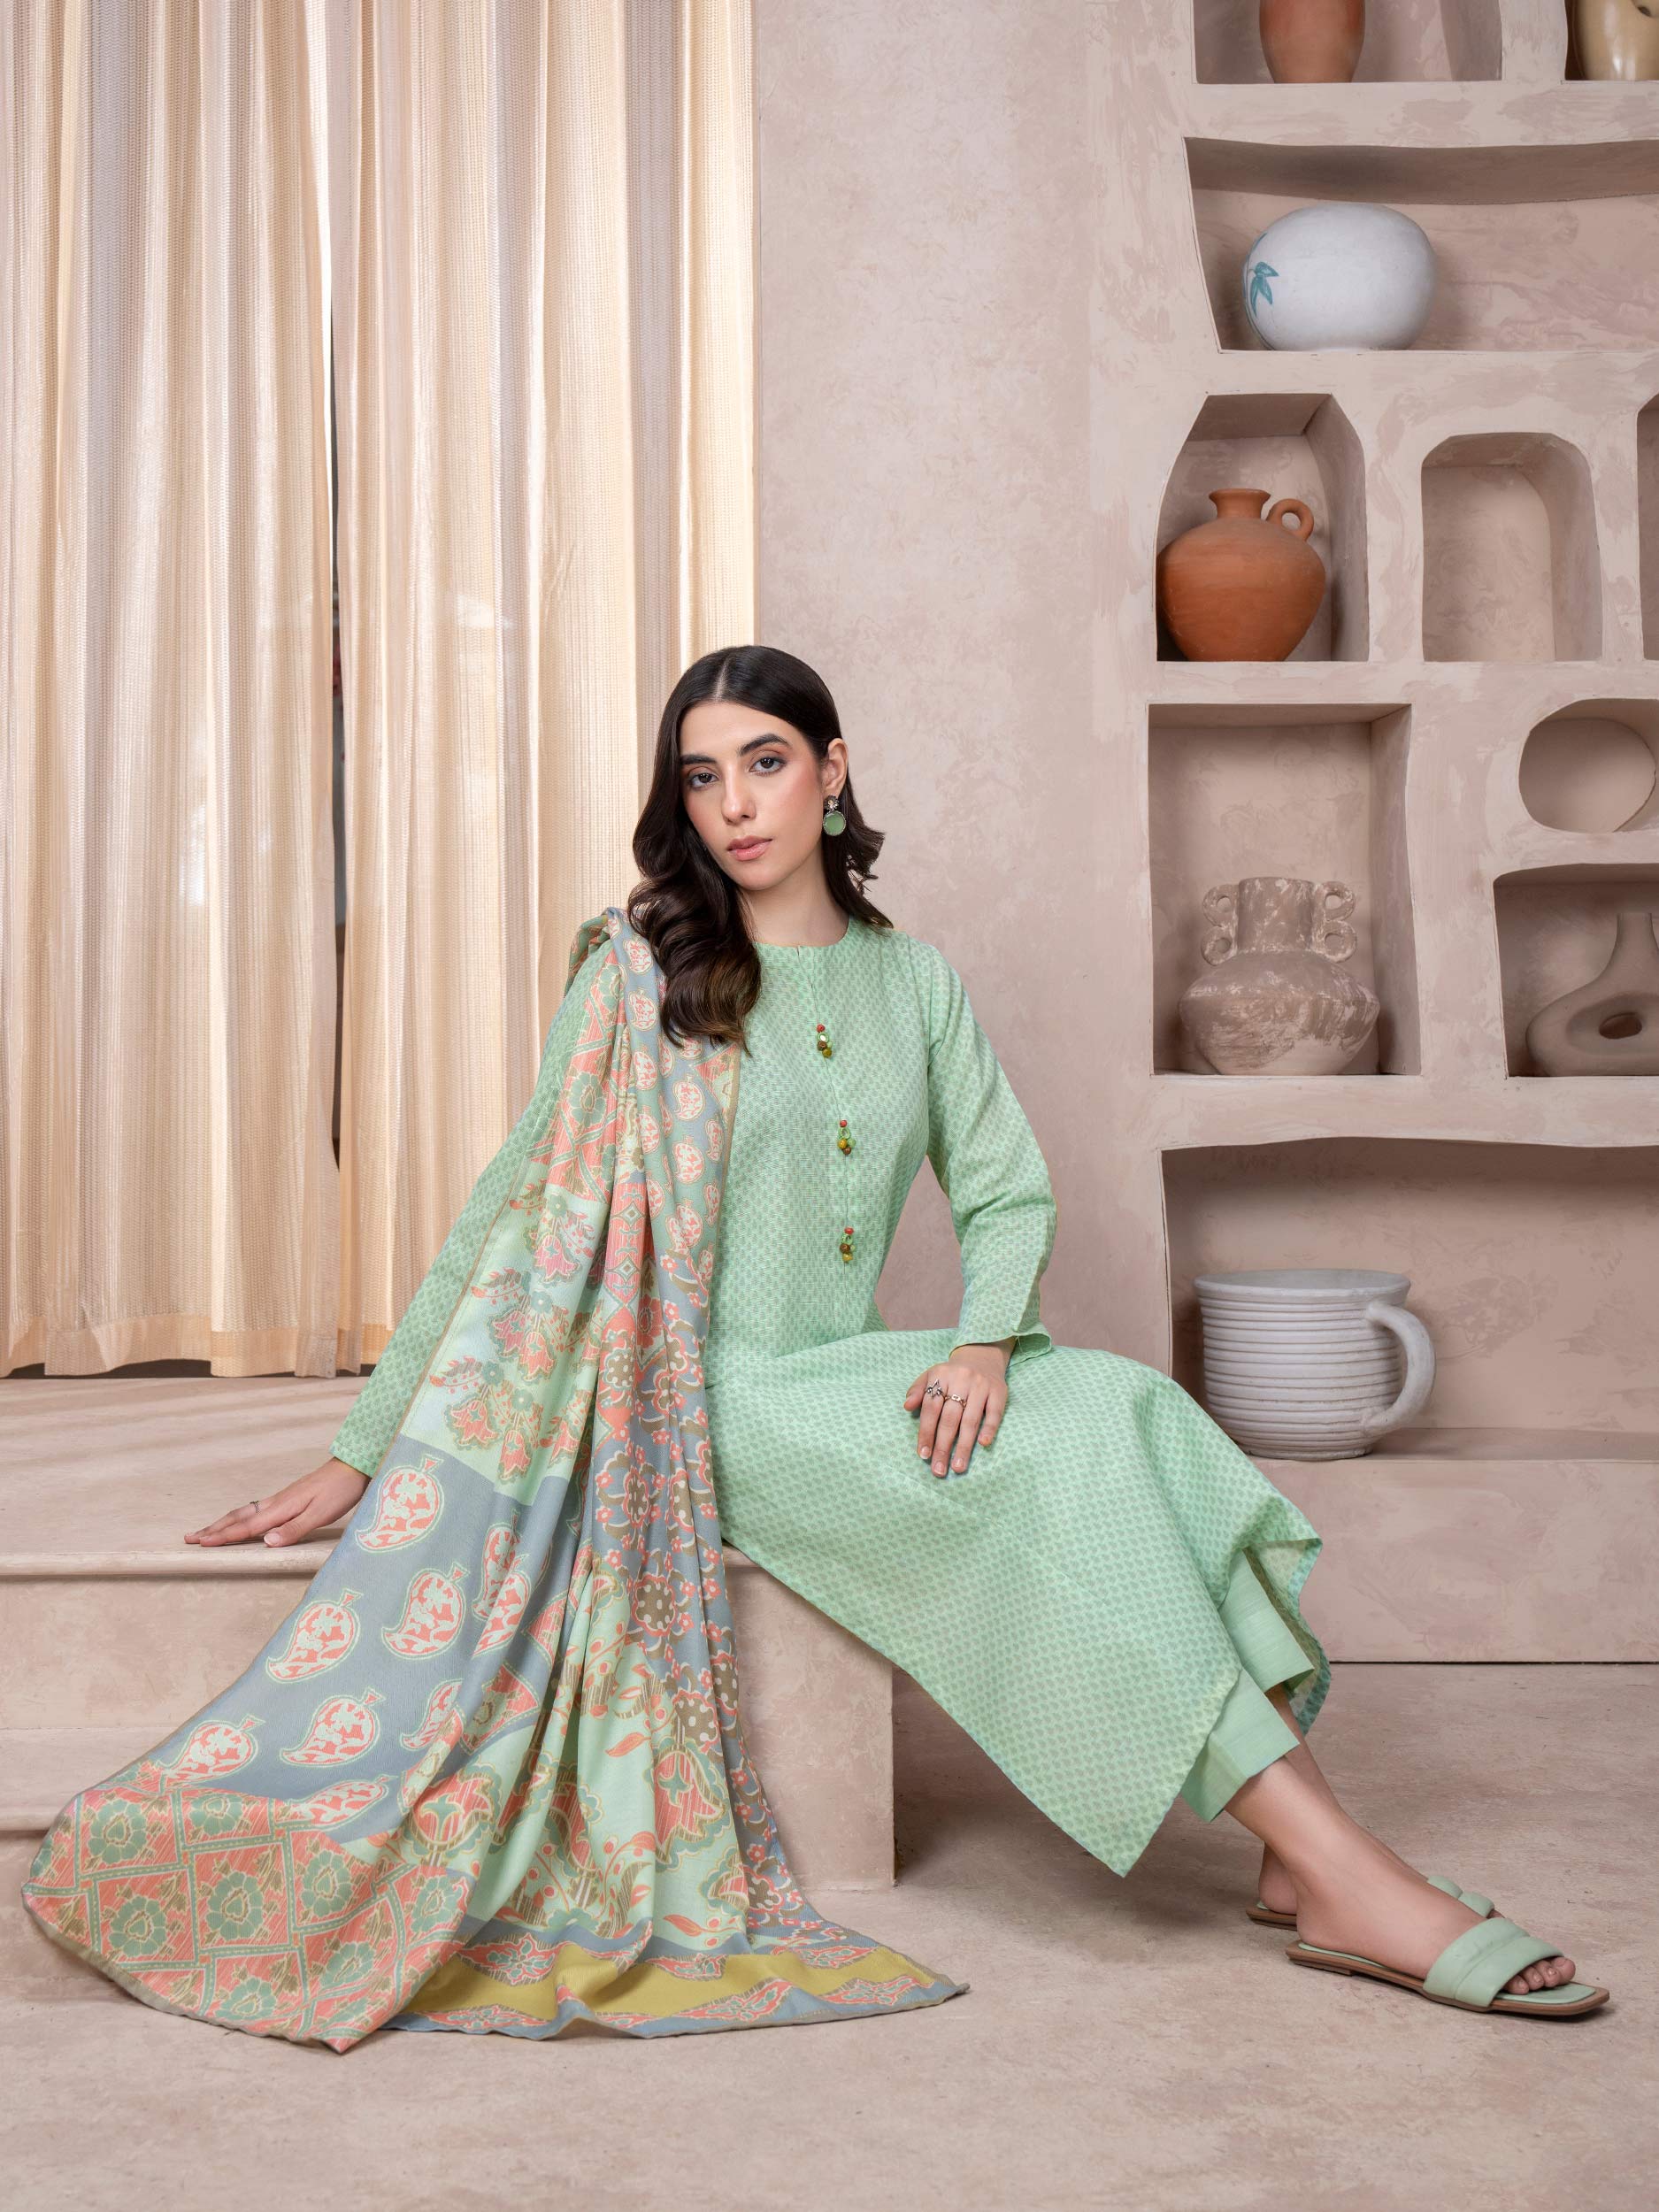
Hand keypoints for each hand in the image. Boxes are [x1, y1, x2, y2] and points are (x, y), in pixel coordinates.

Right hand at [184, 1456, 369, 1548]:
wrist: (354, 1468)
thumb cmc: (340, 1492)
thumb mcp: (321, 1513)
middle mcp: (276, 1502)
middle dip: (214, 1529)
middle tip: (190, 1538)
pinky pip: (256, 1510)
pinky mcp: (288, 1498)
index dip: (224, 1537)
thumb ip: (294, 1529)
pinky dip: (239, 1518)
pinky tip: (239, 1522)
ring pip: (245, 1512)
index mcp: (282, 1507)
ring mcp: (281, 1499)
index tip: (202, 1544)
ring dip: (223, 1523)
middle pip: (239, 1517)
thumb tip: (265, 1543)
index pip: (247, 1527)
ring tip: (206, 1531)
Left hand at [903, 1339, 1012, 1477]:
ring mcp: (981, 1386)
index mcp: (941, 1376)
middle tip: (938, 1470)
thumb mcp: (931, 1376)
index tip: (923, 1455)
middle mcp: (961, 1380)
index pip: (931, 1409)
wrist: (981, 1356)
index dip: (926, 1433)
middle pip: (949, 1419)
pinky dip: (989, 1428)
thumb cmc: (951, 1374)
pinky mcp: (999, 1392)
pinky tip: (983, 1444)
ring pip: (971, 1420)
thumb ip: (917, 1391)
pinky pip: (994, 1413)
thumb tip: (907, 1407)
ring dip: (964, 1446)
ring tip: (958, 1466)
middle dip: (943, 1446)